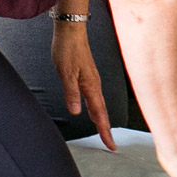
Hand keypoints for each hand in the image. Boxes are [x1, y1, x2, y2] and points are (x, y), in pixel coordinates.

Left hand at [52, 21, 113, 149]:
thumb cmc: (67, 49)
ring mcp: (91, 80)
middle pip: (102, 112)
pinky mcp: (87, 76)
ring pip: (98, 105)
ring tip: (103, 132)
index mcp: (91, 86)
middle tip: (110, 145)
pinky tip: (93, 110)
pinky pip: (94, 97)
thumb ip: (71, 92)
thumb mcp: (65, 72)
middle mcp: (94, 84)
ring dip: (101, 119)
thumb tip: (75, 111)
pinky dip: (96, 108)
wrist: (71, 30)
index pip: (99, 114)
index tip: (111, 145)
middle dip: (106, 129)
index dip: (104, 131)